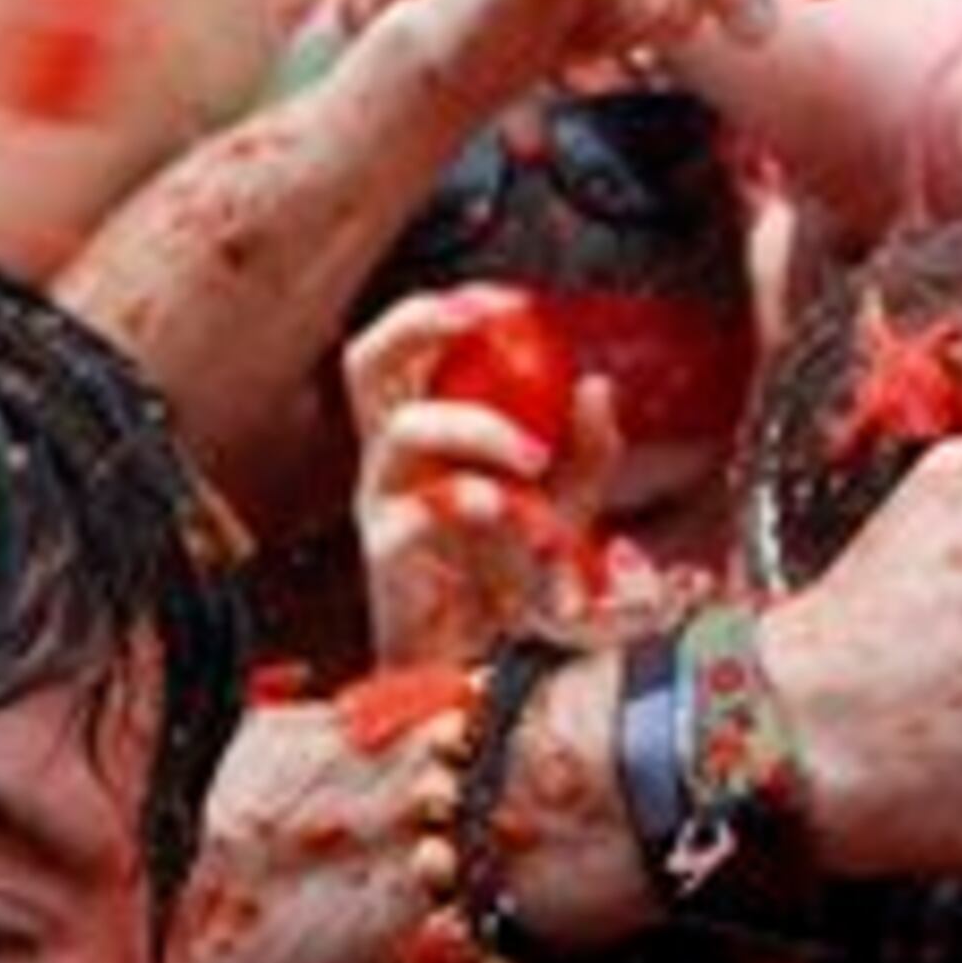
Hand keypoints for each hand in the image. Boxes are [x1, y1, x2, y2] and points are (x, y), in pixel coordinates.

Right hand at [345, 288, 692, 666]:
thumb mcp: (567, 501)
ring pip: (403, 430)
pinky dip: (467, 501)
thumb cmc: (512, 574)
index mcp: (422, 431)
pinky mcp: (386, 556)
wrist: (481, 662)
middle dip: (418, 325)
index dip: (444, 310)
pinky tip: (506, 510)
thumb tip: (596, 384)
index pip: (406, 348)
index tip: (506, 300)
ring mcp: (381, 504)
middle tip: (480, 320)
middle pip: (365, 363)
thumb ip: (588, 447)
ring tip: (534, 458)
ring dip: (477, 428)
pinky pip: (413, 511)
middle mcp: (390, 457)